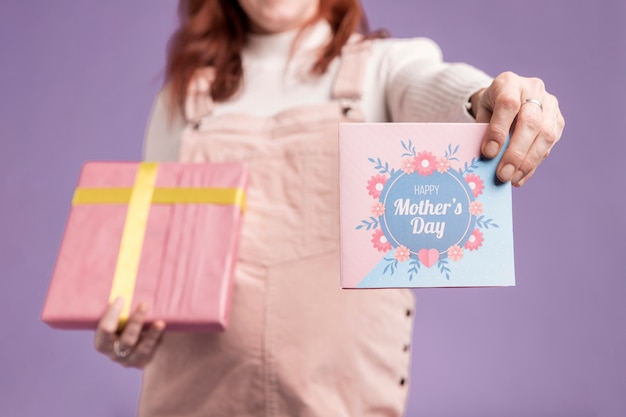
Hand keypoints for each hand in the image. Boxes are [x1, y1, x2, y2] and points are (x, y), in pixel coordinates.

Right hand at [94, 298, 165, 368]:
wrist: (138, 343)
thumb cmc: (123, 322)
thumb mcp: (119, 316)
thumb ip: (120, 305)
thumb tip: (125, 278)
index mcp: (103, 340)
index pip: (104, 330)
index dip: (111, 315)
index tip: (121, 299)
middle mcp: (114, 353)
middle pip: (124, 342)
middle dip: (135, 323)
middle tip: (144, 305)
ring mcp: (129, 359)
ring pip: (140, 349)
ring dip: (150, 333)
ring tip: (159, 322)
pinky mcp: (143, 361)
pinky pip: (151, 351)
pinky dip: (156, 338)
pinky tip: (161, 326)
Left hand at [470, 71, 564, 186]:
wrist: (506, 96)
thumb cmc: (490, 107)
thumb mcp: (480, 113)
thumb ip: (483, 130)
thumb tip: (486, 159)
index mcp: (509, 82)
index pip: (507, 104)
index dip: (498, 130)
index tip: (488, 153)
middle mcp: (534, 89)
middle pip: (530, 122)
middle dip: (516, 152)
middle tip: (502, 174)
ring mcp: (550, 104)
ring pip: (546, 135)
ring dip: (528, 162)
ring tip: (511, 178)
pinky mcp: (558, 120)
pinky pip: (550, 145)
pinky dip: (533, 164)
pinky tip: (520, 177)